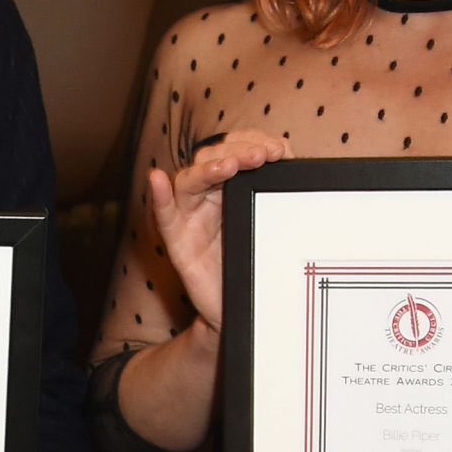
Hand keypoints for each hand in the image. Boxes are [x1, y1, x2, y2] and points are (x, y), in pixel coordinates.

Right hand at [148, 128, 290, 330]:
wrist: (245, 309)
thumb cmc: (257, 263)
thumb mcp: (273, 224)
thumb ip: (276, 197)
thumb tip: (294, 168)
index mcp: (231, 186)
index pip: (237, 150)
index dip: (254, 142)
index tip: (279, 150)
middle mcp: (207, 195)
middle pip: (212, 159)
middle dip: (238, 153)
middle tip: (262, 156)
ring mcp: (190, 216)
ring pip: (189, 181)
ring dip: (208, 169)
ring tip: (228, 167)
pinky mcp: (177, 241)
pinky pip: (164, 215)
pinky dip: (159, 196)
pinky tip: (157, 178)